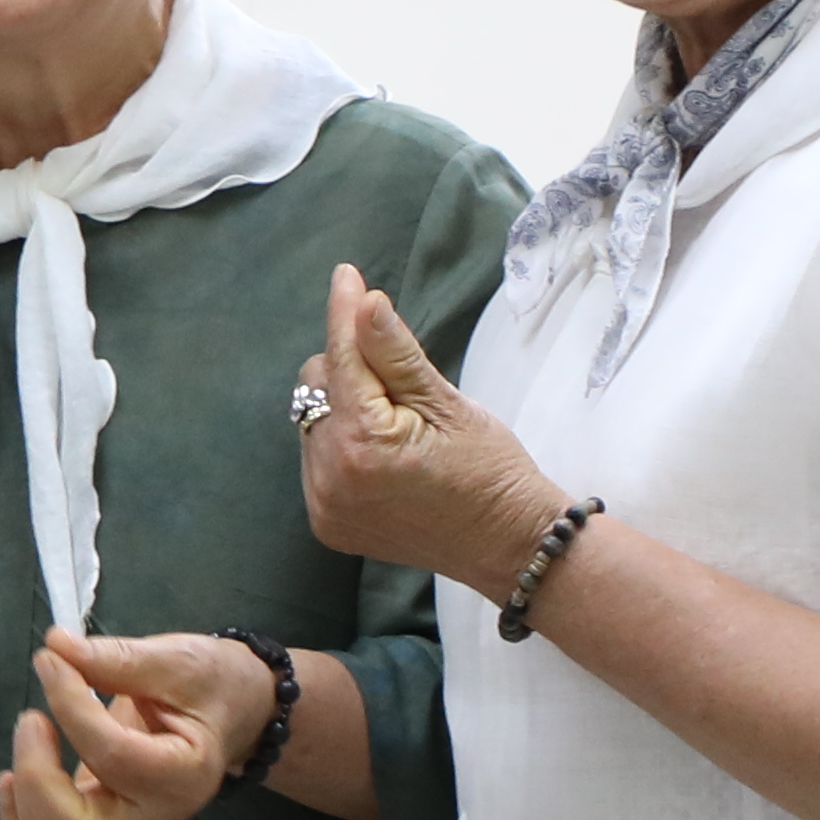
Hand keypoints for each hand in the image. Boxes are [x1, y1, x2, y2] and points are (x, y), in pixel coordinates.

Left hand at [0, 626, 253, 819]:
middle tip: (33, 718)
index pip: (112, 754)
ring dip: (25, 799)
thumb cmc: (213, 684)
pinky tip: (13, 776)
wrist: (232, 710)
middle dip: (38, 778)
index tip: (52, 660)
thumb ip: (117, 659)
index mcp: (184, 775)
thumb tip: (57, 646)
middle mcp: (154, 814)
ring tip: (31, 736)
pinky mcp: (102, 818)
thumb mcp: (177, 660)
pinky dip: (20, 816)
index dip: (70, 705)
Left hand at [296, 269, 557, 581]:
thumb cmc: (490, 469)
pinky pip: (317, 460)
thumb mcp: (448, 404)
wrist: (507, 544)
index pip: (343, 357)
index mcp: (361, 443)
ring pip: (313, 423)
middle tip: (400, 384)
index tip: (348, 275)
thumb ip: (396, 353)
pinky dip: (341, 444)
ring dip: (343, 408)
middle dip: (351, 369)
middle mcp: (329, 478)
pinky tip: (383, 452)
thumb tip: (365, 303)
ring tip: (396, 424)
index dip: (347, 314)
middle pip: (317, 387)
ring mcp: (325, 506)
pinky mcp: (327, 523)